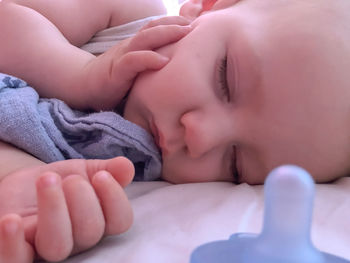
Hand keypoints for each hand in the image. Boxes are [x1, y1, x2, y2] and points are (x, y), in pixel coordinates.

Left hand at [0, 157, 133, 261]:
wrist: (24, 187)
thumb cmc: (60, 181)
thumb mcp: (85, 170)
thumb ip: (109, 169)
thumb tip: (127, 167)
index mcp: (100, 219)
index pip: (120, 221)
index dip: (115, 199)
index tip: (101, 176)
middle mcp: (78, 239)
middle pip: (91, 232)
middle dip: (83, 199)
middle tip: (69, 179)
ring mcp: (48, 247)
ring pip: (58, 246)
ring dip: (54, 210)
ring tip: (48, 180)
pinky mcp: (19, 250)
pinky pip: (17, 260)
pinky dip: (13, 244)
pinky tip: (11, 220)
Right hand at [85, 16, 191, 110]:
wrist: (85, 85)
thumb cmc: (115, 78)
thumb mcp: (136, 67)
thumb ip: (151, 62)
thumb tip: (173, 62)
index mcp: (136, 45)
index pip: (156, 28)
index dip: (174, 22)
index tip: (195, 24)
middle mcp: (131, 46)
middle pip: (154, 29)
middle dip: (175, 24)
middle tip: (195, 25)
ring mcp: (123, 57)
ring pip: (145, 39)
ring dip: (166, 34)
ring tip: (185, 33)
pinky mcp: (117, 71)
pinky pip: (133, 61)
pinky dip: (148, 59)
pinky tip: (164, 60)